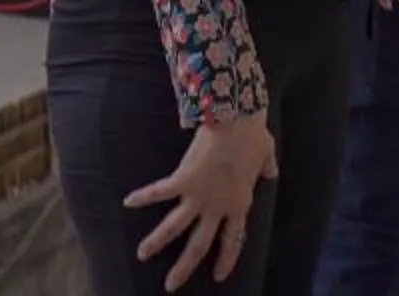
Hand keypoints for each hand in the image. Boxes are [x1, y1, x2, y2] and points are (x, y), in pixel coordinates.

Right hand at [126, 115, 277, 289]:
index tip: (219, 276)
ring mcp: (199, 195)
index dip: (226, 259)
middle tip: (171, 285)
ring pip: (174, 227)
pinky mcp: (183, 179)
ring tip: (141, 254)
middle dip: (184, 267)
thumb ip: (267, 167)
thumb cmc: (253, 135)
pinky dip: (143, 196)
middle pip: (199, 244)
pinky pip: (160, 192)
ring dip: (156, 242)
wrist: (237, 120)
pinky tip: (127, 202)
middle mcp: (217, 206)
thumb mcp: (266, 155)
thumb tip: (272, 171)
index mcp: (239, 204)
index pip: (233, 240)